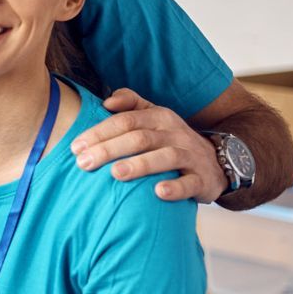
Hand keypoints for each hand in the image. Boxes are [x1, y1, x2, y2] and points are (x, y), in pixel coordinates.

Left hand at [70, 88, 223, 201]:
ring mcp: (191, 156)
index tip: (75, 147)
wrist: (217, 161)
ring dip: (140, 165)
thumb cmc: (172, 139)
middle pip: (140, 138)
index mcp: (159, 117)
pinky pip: (191, 182)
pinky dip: (175, 187)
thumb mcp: (155, 116)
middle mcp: (175, 134)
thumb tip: (107, 101)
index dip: (99, 132)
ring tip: (115, 174)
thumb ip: (131, 104)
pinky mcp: (203, 179)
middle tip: (83, 163)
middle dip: (109, 149)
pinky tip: (158, 192)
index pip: (126, 121)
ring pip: (166, 157)